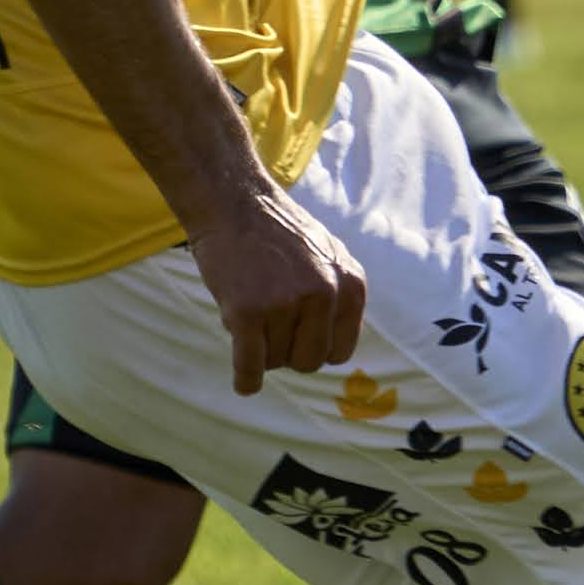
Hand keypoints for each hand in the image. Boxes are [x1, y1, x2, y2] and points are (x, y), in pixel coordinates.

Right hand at [196, 186, 366, 394]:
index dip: (315, 347)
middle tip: (268, 327)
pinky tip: (243, 382)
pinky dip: (246, 380)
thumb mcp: (327, 254)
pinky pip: (250, 367)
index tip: (296, 336)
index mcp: (350, 283)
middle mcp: (324, 294)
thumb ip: (339, 296)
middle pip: (309, 362)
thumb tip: (340, 351)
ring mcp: (286, 304)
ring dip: (261, 349)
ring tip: (250, 312)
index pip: (341, 351)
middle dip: (288, 352)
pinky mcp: (247, 311)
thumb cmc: (276, 230)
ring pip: (276, 362)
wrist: (233, 202)